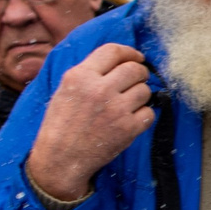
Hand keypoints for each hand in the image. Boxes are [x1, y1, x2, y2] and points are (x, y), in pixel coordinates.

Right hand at [25, 44, 155, 203]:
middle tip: (137, 81)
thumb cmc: (61, 124)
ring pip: (145, 90)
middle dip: (140, 73)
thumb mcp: (66, 89)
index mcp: (80, 76)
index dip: (130, 52)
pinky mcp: (127, 128)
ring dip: (141, 95)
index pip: (113, 51)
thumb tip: (118, 60)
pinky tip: (131, 119)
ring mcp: (116, 109)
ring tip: (128, 104)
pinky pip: (149, 113)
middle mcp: (99, 89)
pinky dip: (144, 116)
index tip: (137, 57)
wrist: (60, 158)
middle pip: (135, 69)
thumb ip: (89, 73)